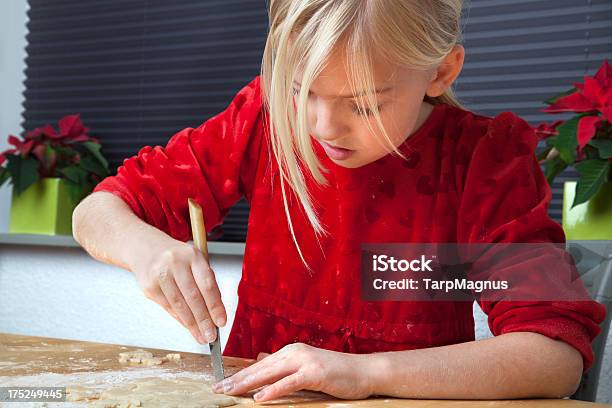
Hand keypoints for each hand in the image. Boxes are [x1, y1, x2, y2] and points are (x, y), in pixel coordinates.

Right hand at [130, 238, 225, 343]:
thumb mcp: (196, 262)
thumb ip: (207, 283)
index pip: (207, 284)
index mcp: (193, 255)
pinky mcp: (149, 286)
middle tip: (211, 336)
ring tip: (201, 336)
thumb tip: (216, 313)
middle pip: (193, 297)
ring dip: (191, 325)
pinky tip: (187, 327)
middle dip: (204, 320)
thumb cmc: (178, 258)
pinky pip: (168, 307)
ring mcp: (160, 275)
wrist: (147, 249)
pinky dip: (179, 319)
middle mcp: (175, 263)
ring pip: (179, 305)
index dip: (215, 306)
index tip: (221, 322)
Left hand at [212, 343, 372, 401]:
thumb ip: (284, 365)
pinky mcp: (315, 373)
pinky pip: (290, 383)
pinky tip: (260, 398)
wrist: (364, 371)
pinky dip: (274, 390)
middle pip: (260, 368)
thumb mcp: (305, 366)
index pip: (260, 365)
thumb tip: (262, 359)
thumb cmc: (337, 372)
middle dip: (237, 379)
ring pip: (270, 373)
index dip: (239, 375)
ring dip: (249, 383)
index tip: (221, 383)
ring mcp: (305, 361)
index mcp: (291, 351)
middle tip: (217, 388)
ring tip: (231, 391)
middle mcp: (295, 352)